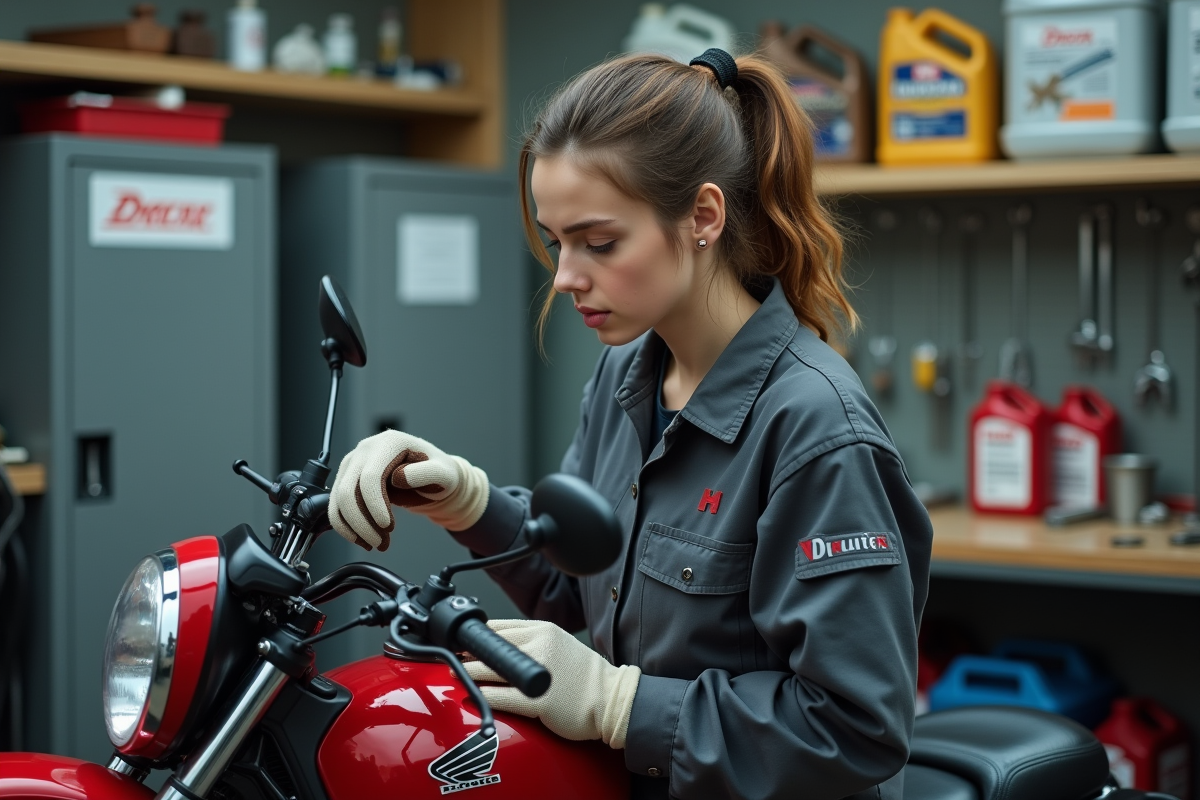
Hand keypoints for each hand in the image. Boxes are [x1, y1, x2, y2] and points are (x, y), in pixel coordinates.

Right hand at [328, 429, 488, 550]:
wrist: (432, 478)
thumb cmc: (439, 474)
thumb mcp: (443, 473)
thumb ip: (425, 473)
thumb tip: (399, 477)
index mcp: (389, 443)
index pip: (371, 476)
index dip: (375, 505)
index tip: (388, 526)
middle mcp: (366, 449)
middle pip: (349, 490)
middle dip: (362, 522)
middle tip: (381, 542)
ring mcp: (354, 463)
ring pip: (339, 500)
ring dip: (354, 528)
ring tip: (376, 542)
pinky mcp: (347, 478)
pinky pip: (337, 506)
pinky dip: (346, 526)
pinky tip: (362, 538)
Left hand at [463, 619, 640, 748]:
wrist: (614, 700)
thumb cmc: (587, 677)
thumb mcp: (561, 644)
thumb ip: (534, 640)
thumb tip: (501, 644)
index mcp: (544, 630)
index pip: (500, 626)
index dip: (477, 635)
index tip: (461, 642)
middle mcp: (540, 646)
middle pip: (490, 645)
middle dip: (466, 653)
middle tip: (451, 659)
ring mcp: (539, 674)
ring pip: (490, 669)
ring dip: (469, 673)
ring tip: (457, 675)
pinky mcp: (539, 701)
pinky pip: (501, 696)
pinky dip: (483, 696)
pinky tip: (473, 696)